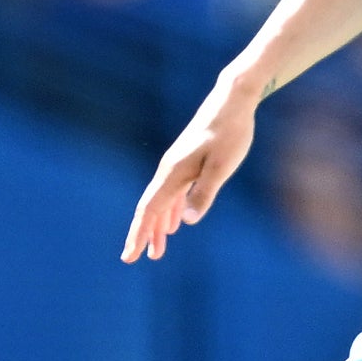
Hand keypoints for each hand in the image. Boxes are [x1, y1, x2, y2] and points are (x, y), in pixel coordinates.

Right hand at [122, 82, 255, 261]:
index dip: (139, 234)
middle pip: (150, 208)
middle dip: (142, 234)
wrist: (232, 101)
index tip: (130, 256)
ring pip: (161, 203)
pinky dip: (169, 213)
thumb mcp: (221, 167)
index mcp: (173, 173)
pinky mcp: (187, 163)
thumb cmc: (229, 133)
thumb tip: (185, 223)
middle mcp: (169, 171)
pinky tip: (174, 225)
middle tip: (133, 259)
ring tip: (156, 251)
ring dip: (157, 227)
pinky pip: (172, 195)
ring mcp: (177, 167)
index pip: (150, 210)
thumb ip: (203, 194)